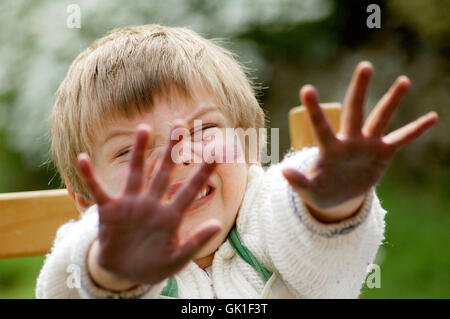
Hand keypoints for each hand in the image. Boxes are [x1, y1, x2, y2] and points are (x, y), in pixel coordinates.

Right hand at [77, 123, 220, 285]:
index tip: (216, 152)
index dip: (202, 172)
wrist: (124, 273)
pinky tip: (83, 158)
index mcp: (170, 216)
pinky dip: (90, 176)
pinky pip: (98, 190)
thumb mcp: (177, 259)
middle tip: (181, 124)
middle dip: (172, 150)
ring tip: (144, 128)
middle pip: (163, 172)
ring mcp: (130, 205)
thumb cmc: (154, 265)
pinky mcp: (110, 211)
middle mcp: (151, 204)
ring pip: (135, 174)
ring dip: (139, 153)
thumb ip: (196, 242)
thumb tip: (217, 224)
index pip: (190, 190)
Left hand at [283, 61, 437, 221]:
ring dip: (392, 101)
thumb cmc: (320, 191)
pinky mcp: (382, 154)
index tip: (307, 88)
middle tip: (365, 65)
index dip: (314, 109)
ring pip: (380, 118)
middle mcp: (349, 140)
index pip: (320, 125)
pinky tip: (432, 117)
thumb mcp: (309, 191)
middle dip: (360, 90)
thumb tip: (283, 172)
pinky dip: (415, 130)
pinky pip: (401, 139)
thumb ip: (299, 183)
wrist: (339, 196)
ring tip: (403, 80)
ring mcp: (367, 145)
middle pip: (355, 110)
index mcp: (329, 148)